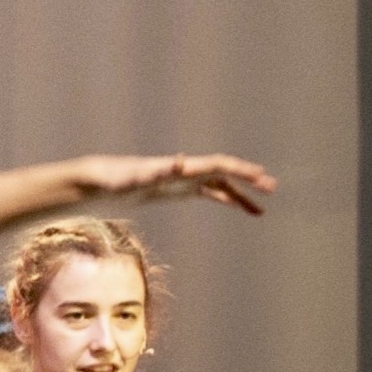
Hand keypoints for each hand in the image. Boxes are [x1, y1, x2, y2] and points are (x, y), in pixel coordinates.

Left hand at [74, 152, 275, 215]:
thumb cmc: (115, 179)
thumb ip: (158, 170)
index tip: (259, 175)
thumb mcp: (135, 177)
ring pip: (221, 184)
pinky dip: (228, 200)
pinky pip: (211, 194)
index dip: (239, 170)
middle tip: (272, 187)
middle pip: (224, 172)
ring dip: (242, 194)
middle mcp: (185, 171)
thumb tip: (178, 161)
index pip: (216, 165)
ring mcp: (184, 180)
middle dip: (247, 179)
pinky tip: (242, 209)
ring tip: (262, 209)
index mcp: (180, 168)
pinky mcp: (179, 190)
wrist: (100, 180)